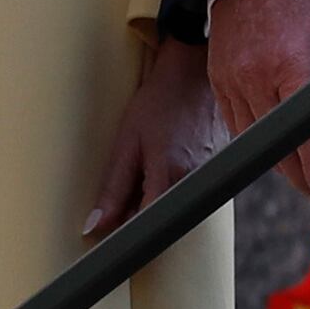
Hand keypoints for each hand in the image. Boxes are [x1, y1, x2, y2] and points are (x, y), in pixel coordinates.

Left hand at [88, 40, 224, 234]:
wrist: (193, 74)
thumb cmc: (158, 102)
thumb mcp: (127, 143)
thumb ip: (113, 189)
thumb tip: (95, 226)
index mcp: (170, 176)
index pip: (145, 228)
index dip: (123, 234)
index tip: (107, 232)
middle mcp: (194, 183)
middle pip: (159, 219)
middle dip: (135, 215)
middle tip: (121, 191)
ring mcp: (208, 179)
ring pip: (172, 207)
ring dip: (151, 199)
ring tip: (144, 167)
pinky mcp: (214, 173)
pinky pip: (185, 193)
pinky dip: (167, 186)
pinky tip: (163, 160)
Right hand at [208, 0, 309, 208]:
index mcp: (292, 66)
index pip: (305, 129)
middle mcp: (257, 78)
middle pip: (276, 143)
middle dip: (297, 173)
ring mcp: (233, 80)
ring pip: (252, 138)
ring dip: (273, 160)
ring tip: (293, 172)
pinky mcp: (218, 78)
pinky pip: (233, 121)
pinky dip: (251, 138)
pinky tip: (266, 144)